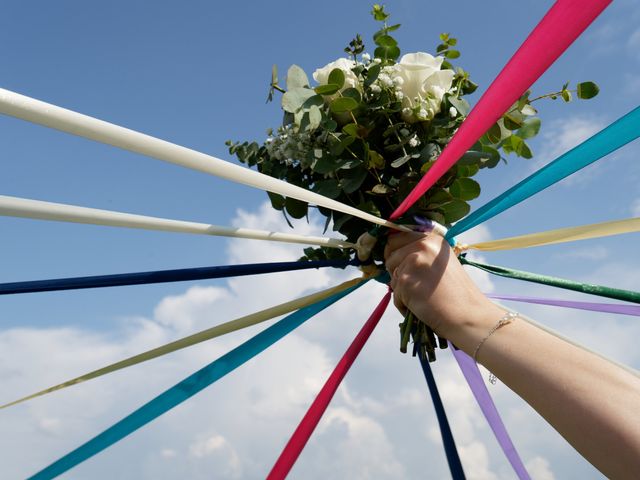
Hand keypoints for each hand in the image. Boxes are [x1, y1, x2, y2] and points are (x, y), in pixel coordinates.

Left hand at [384, 232, 499, 345]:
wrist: (468, 315)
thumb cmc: (456, 293)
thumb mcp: (442, 262)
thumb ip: (421, 254)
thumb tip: (393, 254)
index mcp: (432, 239)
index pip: (397, 238)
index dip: (395, 253)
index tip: (402, 266)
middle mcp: (423, 245)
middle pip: (390, 255)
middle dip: (396, 271)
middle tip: (416, 286)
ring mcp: (413, 262)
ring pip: (392, 276)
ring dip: (402, 290)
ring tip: (423, 297)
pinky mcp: (406, 281)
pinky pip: (395, 295)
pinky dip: (404, 305)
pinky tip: (422, 307)